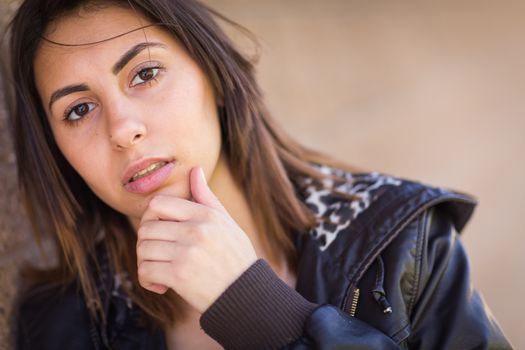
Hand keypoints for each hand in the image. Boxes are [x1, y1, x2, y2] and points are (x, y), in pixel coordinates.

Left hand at [136, 166, 257, 312]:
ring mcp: (186, 252)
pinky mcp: (179, 275)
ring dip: (146, 262)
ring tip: (160, 268)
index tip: (158, 230)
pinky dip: (147, 279)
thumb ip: (206, 197)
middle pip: (146, 227)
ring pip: (143, 249)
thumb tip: (195, 170)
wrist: (245, 293)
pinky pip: (145, 270)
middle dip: (147, 242)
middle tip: (158, 253)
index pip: (158, 204)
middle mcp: (195, 230)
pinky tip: (161, 284)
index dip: (150, 217)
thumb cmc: (235, 256)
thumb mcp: (225, 222)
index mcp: (205, 215)